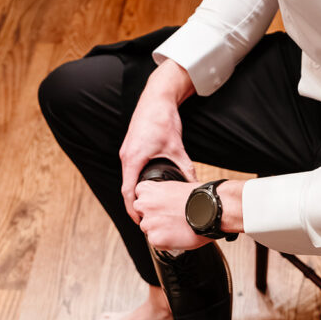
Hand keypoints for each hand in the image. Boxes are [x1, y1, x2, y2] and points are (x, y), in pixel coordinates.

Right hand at [119, 60, 196, 223]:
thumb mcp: (176, 147)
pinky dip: (136, 181)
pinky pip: (130, 170)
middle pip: (126, 187)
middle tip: (146, 218)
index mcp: (133, 159)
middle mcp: (126, 156)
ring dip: (135, 193)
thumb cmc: (162, 119)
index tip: (139, 220)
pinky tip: (147, 187)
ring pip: (128, 178)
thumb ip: (185, 167)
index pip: (128, 192)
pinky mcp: (131, 148)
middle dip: (134, 204)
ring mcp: (127, 152)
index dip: (132, 209)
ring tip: (146, 206)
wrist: (156, 98)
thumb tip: (194, 183)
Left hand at [133, 180, 210, 250]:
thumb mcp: (175, 188)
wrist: (210, 211)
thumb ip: (161, 195)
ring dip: (158, 230)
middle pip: (141, 214)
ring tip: (176, 227)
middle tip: (169, 218)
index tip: (160, 205)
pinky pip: (155, 242)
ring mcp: (149, 223)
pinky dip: (165, 241)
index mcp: (148, 190)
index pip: (140, 196)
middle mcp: (145, 205)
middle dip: (152, 217)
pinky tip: (177, 235)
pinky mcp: (155, 238)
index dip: (151, 202)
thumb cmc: (198, 199)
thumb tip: (160, 202)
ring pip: (148, 229)